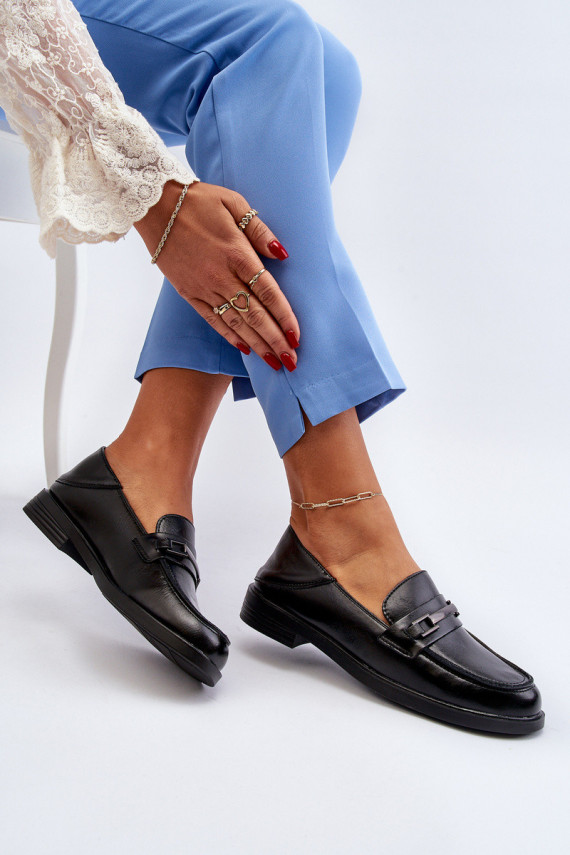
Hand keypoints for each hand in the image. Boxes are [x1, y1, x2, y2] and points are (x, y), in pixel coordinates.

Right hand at [133, 180, 299, 370]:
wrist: (155, 206)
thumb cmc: (199, 201)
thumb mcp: (235, 204)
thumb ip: (260, 230)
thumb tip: (282, 255)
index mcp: (237, 253)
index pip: (268, 293)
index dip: (285, 317)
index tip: (297, 336)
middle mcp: (222, 276)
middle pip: (255, 315)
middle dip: (275, 340)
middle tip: (292, 361)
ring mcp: (204, 287)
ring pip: (236, 323)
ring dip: (257, 345)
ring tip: (274, 362)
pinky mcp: (188, 292)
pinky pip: (212, 319)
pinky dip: (230, 335)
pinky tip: (245, 349)